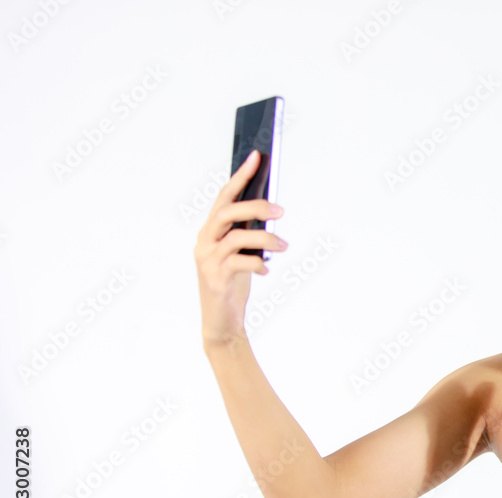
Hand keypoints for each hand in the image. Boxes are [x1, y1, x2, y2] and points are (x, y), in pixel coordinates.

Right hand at [193, 149, 287, 347]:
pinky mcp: (215, 279)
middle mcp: (204, 242)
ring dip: (264, 239)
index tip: (256, 157)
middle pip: (226, 213)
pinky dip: (257, 264)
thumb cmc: (232, 285)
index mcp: (210, 232)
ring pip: (236, 238)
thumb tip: (270, 214)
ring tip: (283, 247)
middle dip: (254, 207)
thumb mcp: (241, 255)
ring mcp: (207, 261)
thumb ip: (248, 235)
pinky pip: (239, 263)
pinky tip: (266, 270)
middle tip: (279, 211)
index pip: (224, 197)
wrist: (221, 323)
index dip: (240, 176)